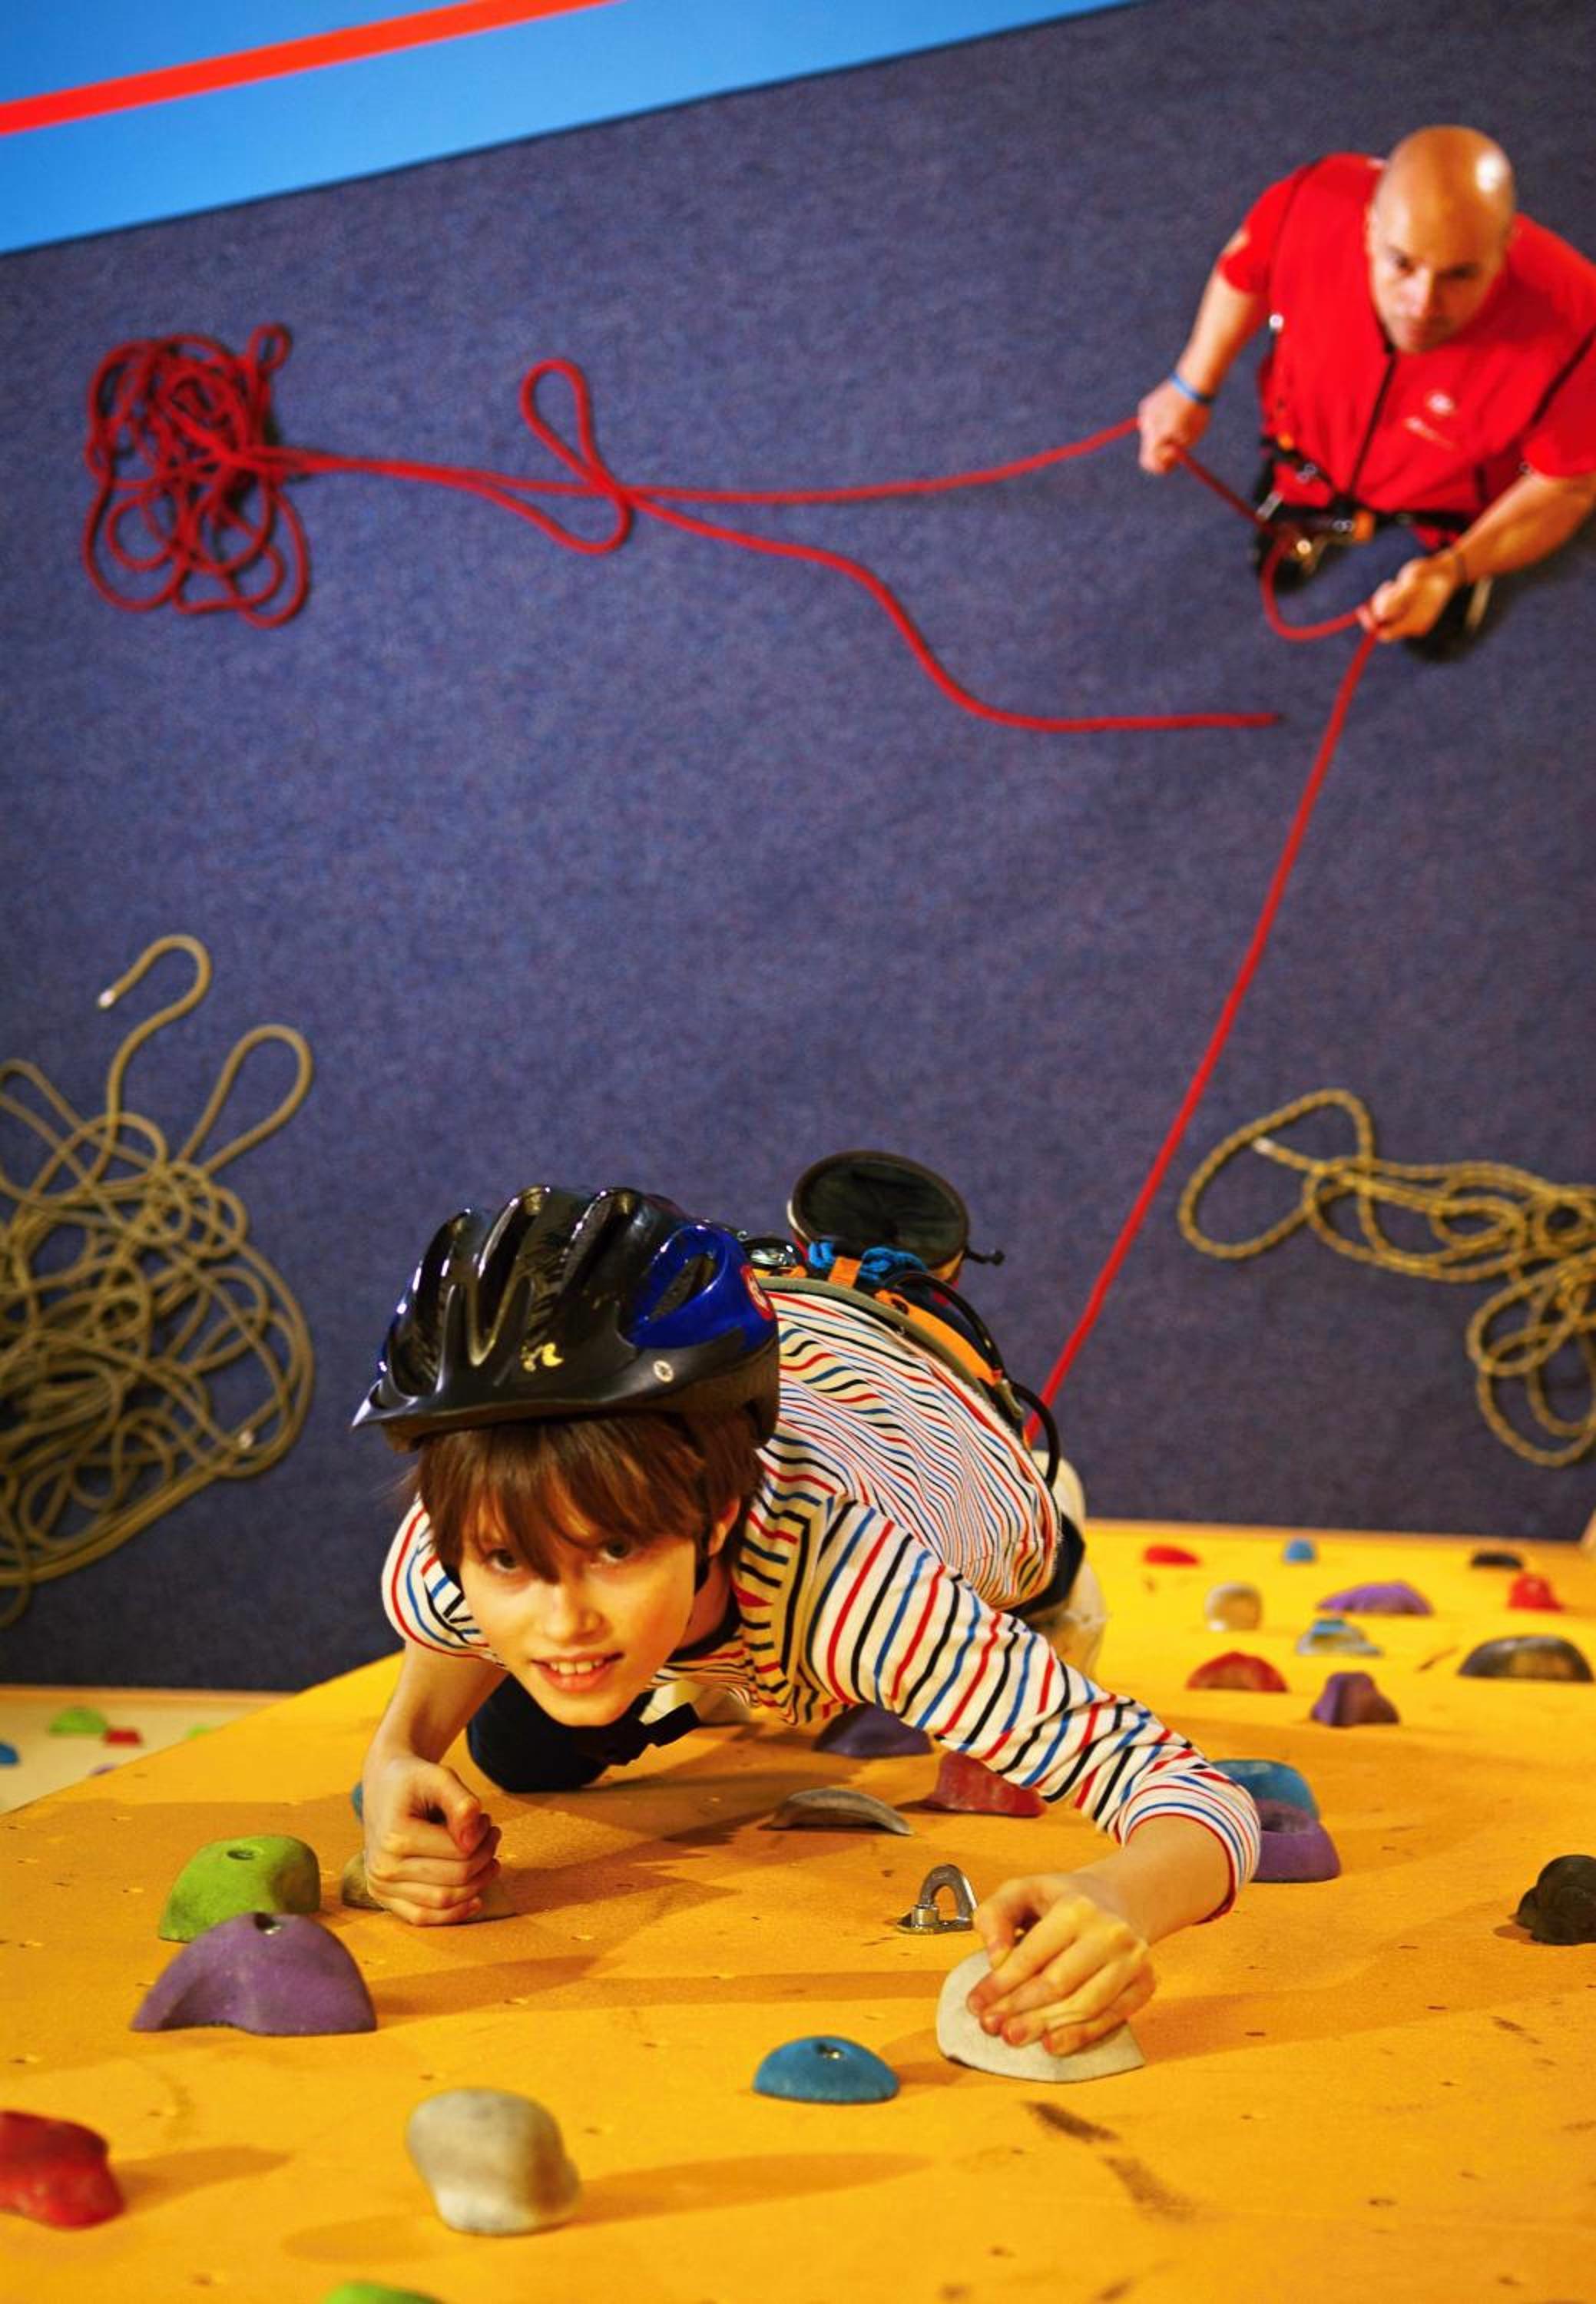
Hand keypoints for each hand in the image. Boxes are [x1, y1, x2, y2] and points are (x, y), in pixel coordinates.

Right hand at [362, 1755, 500, 1926]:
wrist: (383, 1786)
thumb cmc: (414, 1780)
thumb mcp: (439, 1777)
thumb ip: (461, 1802)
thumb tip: (474, 1840)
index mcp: (395, 1837)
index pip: (459, 1853)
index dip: (483, 1836)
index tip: (486, 1818)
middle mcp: (383, 1867)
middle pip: (455, 1879)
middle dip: (484, 1857)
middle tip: (492, 1835)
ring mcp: (380, 1886)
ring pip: (443, 1901)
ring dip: (476, 1883)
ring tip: (488, 1858)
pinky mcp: (383, 1897)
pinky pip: (421, 1917)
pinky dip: (452, 1914)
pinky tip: (476, 1899)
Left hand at [966, 1873, 1154, 2054]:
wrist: (1118, 1901)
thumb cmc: (1064, 1899)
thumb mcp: (1023, 1889)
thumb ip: (995, 1915)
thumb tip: (994, 1957)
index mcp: (1077, 1907)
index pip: (1032, 1955)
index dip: (999, 1984)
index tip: (976, 2004)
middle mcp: (1109, 1932)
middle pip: (1058, 1984)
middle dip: (1019, 2009)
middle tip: (991, 2026)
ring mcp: (1132, 1960)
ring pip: (1083, 2006)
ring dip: (1044, 2026)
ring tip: (1013, 2036)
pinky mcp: (1144, 1984)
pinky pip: (1109, 2018)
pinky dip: (1079, 2036)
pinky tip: (1051, 2044)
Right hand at [1137, 379, 1210, 473]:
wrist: (1193, 383)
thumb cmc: (1196, 413)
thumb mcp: (1190, 438)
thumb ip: (1176, 453)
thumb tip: (1165, 463)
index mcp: (1159, 434)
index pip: (1149, 461)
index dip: (1159, 467)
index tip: (1169, 466)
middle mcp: (1148, 425)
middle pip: (1147, 449)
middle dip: (1159, 453)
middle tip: (1173, 451)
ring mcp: (1145, 414)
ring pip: (1148, 436)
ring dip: (1160, 437)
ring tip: (1177, 425)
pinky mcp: (1145, 405)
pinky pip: (1149, 423)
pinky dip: (1158, 425)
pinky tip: (1171, 414)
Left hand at [1359, 550, 1458, 640]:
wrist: (1445, 572)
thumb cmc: (1430, 574)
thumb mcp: (1412, 581)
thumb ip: (1397, 598)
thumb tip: (1381, 614)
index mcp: (1415, 623)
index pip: (1385, 633)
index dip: (1371, 624)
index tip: (1362, 609)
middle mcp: (1413, 627)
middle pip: (1383, 624)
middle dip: (1380, 605)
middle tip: (1389, 585)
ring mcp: (1411, 622)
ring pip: (1385, 616)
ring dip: (1384, 599)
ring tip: (1396, 584)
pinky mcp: (1408, 615)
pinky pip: (1390, 610)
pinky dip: (1389, 598)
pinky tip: (1398, 586)